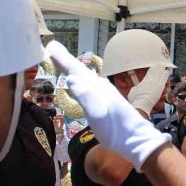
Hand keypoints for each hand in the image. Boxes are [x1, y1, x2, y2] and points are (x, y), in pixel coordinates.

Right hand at [45, 41, 169, 170]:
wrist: (134, 140)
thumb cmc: (114, 128)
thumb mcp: (97, 112)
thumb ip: (84, 94)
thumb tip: (70, 77)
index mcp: (95, 86)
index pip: (75, 69)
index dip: (62, 58)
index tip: (50, 46)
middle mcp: (98, 86)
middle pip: (78, 70)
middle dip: (65, 60)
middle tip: (53, 49)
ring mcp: (102, 94)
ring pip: (83, 77)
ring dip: (71, 69)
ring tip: (62, 63)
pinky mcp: (104, 103)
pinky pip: (86, 86)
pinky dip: (78, 81)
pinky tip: (78, 84)